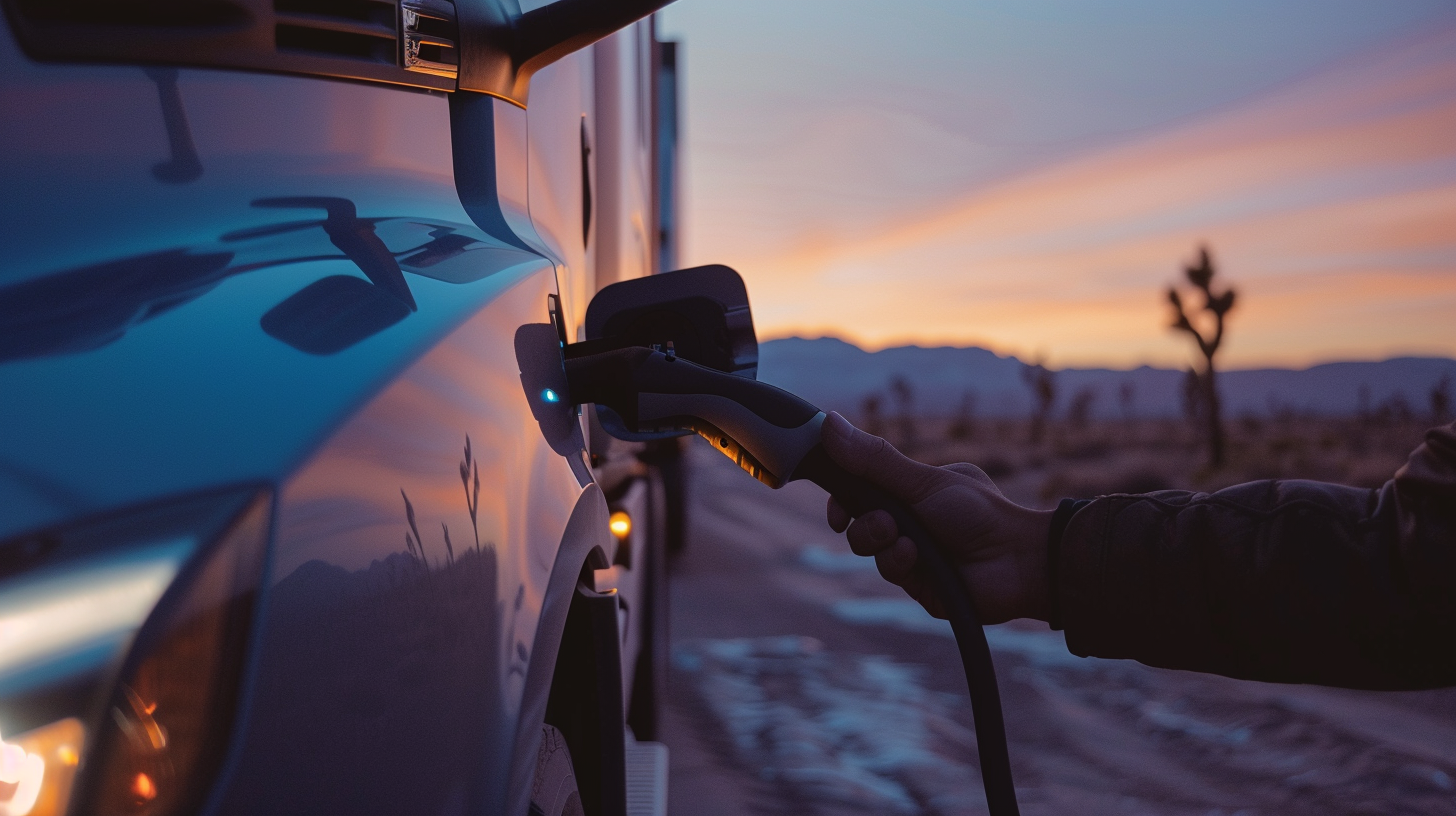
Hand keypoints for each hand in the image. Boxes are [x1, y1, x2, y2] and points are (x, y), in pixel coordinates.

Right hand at [821, 412, 1052, 623]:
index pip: (860, 488)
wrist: (1018, 561)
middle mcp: (909, 520)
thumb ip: (874, 459)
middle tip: (885, 520)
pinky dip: (899, 562)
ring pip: (868, 548)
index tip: (836, 503)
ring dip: (881, 542)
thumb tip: (827, 422)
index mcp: (911, 490)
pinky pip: (890, 571)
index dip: (842, 496)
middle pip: (857, 520)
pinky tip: (919, 558)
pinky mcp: (917, 584)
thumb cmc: (979, 513)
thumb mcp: (921, 481)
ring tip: (907, 541)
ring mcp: (912, 553)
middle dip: (863, 522)